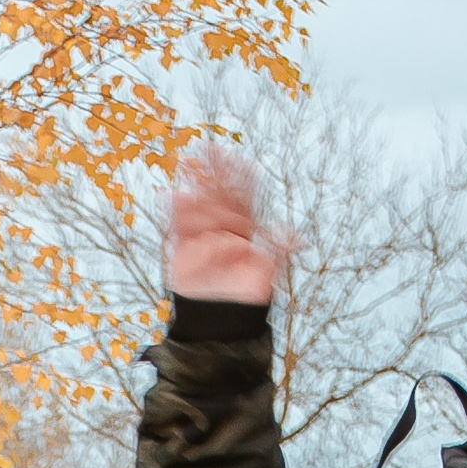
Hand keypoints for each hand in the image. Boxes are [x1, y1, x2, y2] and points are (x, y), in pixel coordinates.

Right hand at [164, 142, 285, 307]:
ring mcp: (202, 235)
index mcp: (243, 230)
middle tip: (210, 148)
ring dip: (193, 185)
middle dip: (215, 172)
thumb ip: (279, 254)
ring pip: (198, 205)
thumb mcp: (266, 277)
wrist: (219, 319)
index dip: (241, 180)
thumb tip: (294, 237)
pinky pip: (179, 226)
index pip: (243, 199)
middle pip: (219, 195)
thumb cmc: (244, 299)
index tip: (240, 161)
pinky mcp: (184, 247)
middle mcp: (223, 228)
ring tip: (187, 163)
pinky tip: (172, 195)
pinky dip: (175, 211)